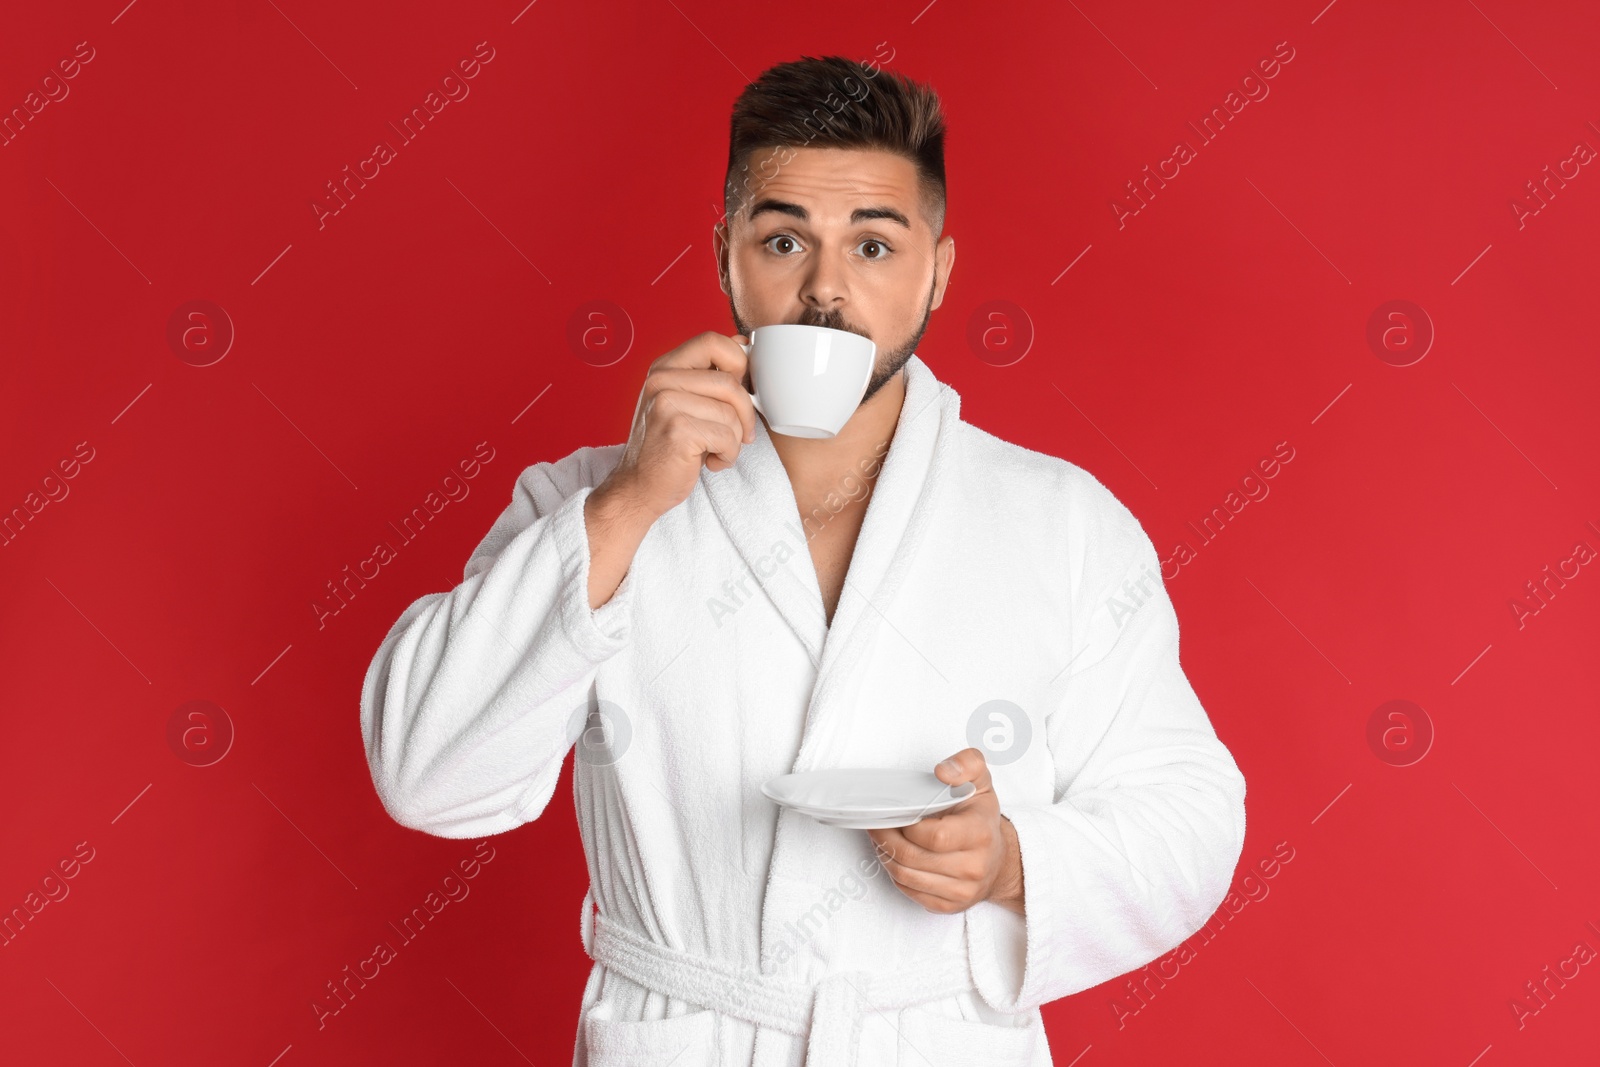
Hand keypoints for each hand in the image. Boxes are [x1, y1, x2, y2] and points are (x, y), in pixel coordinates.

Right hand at [597, 331, 757, 520]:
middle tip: (741, 433)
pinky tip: (709, 462)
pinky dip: (728, 456)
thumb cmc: (669, 447)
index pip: (713, 341)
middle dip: (745, 413)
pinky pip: (727, 437)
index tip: (740, 391)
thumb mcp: (686, 402)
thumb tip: (744, 343)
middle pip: (730, 381)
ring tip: (716, 450)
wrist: (639, 487)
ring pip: (732, 413)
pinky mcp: (677, 430)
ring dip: (735, 439)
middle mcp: (661, 380)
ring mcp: (666, 404)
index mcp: (665, 367)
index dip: (738, 363)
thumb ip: (710, 374)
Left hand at [866, 748, 1025, 915]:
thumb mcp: (981, 782)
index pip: (933, 836)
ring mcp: (962, 891)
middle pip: (912, 857)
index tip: (897, 813)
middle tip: (876, 823)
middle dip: (886, 838)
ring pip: (905, 876)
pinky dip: (895, 873)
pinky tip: (895, 857)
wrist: (999, 860)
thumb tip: (943, 772)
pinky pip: (909, 891)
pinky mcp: (949, 906)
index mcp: (980, 833)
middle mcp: (973, 867)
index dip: (907, 825)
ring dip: (885, 855)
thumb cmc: (982, 819)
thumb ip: (967, 764)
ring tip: (882, 838)